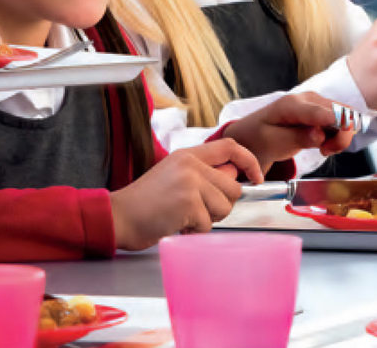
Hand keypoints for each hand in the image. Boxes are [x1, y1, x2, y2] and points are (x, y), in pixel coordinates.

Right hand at [109, 139, 263, 250]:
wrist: (120, 215)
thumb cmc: (145, 202)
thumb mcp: (173, 175)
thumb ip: (202, 173)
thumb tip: (233, 176)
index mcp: (187, 154)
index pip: (230, 146)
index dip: (249, 161)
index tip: (256, 177)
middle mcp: (190, 164)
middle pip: (233, 186)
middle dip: (220, 205)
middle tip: (195, 210)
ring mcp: (190, 183)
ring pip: (224, 207)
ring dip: (206, 220)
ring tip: (181, 216)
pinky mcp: (188, 203)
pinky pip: (208, 224)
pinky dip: (194, 231)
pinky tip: (176, 225)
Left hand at [222, 92, 355, 169]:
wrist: (251, 136)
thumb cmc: (259, 138)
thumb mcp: (273, 142)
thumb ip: (297, 138)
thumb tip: (320, 135)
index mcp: (292, 104)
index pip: (326, 113)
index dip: (338, 130)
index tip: (327, 148)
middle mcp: (307, 99)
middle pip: (343, 113)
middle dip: (341, 137)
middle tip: (325, 151)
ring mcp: (315, 103)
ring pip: (346, 117)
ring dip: (341, 137)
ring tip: (323, 149)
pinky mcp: (320, 111)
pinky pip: (341, 121)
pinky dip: (338, 136)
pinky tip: (323, 144)